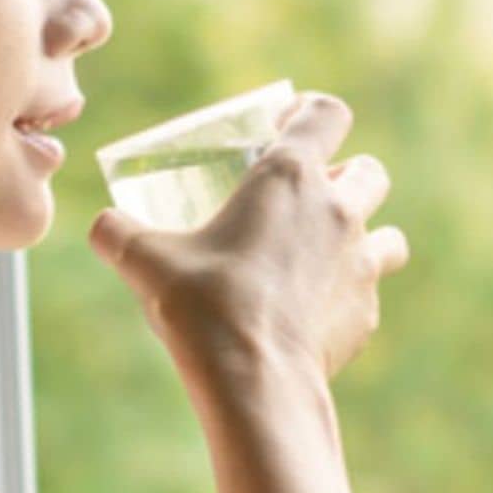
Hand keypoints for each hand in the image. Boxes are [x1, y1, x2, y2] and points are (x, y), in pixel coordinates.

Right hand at [87, 92, 410, 387]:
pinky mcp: (367, 314)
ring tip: (328, 254)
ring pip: (390, 235)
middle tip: (309, 197)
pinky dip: (348, 297)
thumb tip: (102, 226)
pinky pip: (370, 295)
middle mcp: (340, 212)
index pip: (327, 114)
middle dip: (347, 176)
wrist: (255, 380)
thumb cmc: (203, 306)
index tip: (283, 128)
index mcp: (291, 177)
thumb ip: (118, 233)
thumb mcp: (145, 262)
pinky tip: (314, 313)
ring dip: (368, 236)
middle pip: (370, 171)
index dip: (309, 112)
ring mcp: (363, 264)